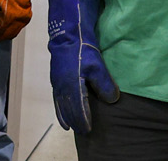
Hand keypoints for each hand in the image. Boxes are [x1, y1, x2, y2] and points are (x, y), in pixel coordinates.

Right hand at [47, 0, 118, 133]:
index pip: (78, 109)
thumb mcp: (98, 67)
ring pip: (61, 105)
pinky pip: (56, 99)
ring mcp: (56, 83)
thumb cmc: (82, 50)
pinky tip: (62, 113)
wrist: (66, 35)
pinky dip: (59, 109)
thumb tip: (112, 100)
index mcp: (72, 86)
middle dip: (75, 122)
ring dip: (66, 117)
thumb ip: (105, 85)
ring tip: (70, 127)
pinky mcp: (55, 78)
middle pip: (68, 110)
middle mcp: (62, 87)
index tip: (89, 130)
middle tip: (83, 133)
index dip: (84, 121)